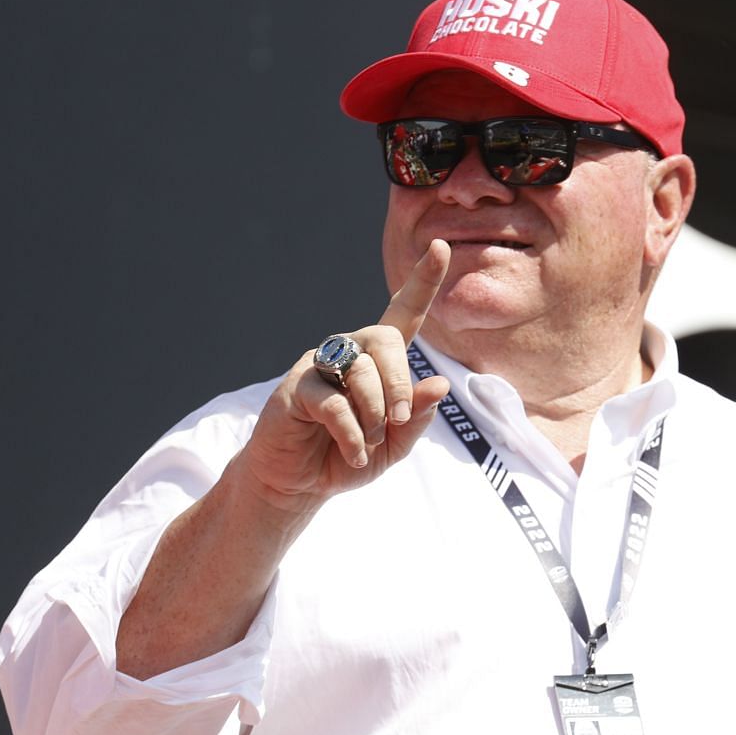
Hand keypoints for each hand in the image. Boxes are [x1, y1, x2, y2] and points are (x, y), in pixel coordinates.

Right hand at [238, 239, 452, 506]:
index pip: (403, 314)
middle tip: (397, 421)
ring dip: (374, 413)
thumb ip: (416, 416)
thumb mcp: (394, 445)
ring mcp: (318, 366)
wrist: (298, 486)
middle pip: (386, 339)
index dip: (422, 282)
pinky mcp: (295, 388)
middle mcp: (348, 352)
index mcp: (377, 362)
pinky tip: (353, 453)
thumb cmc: (346, 459)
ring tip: (369, 443)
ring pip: (361, 370)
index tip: (440, 248)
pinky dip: (352, 433)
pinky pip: (333, 402)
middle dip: (400, 383)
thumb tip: (439, 383)